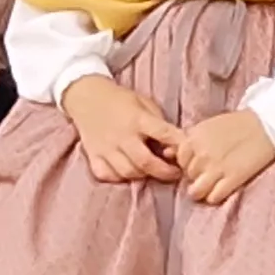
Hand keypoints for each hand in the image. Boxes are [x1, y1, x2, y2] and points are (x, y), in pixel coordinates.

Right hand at [62, 74, 185, 182]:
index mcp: (138, 119)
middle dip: (164, 172)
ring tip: (152, 171)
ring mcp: (106, 148)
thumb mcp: (144, 103)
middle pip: (145, 162)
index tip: (188, 154)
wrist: (86, 97)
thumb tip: (174, 144)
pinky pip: (107, 175)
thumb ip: (158, 123)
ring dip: (143, 175)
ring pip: (128, 172)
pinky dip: (119, 177)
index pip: (163, 134)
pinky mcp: (93, 156)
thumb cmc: (121, 100)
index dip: (179, 145)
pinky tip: (127, 171)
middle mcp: (122, 136)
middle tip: (175, 173)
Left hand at [176, 110, 274, 203]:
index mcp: (193, 139)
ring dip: (203, 190)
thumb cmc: (238, 123)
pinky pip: (213, 197)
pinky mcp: (232, 179)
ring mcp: (216, 168)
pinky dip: (216, 196)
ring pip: (196, 192)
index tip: (200, 163)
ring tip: (214, 184)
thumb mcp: (208, 126)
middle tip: (211, 171)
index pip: (179, 162)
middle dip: (197, 177)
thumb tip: (167, 154)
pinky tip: (223, 188)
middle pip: (188, 177)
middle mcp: (201, 154)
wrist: (267, 124)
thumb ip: (188, 140)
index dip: (189, 164)